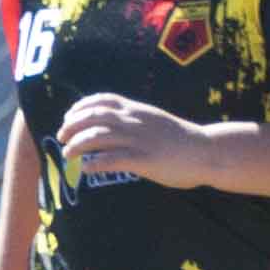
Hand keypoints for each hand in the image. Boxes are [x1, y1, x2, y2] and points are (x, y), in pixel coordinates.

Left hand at [55, 94, 216, 189]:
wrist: (208, 151)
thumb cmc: (181, 140)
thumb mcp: (155, 121)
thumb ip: (135, 120)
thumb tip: (114, 126)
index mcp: (138, 110)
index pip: (103, 100)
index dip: (81, 106)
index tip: (68, 116)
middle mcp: (135, 121)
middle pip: (94, 116)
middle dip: (72, 125)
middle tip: (61, 137)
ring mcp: (139, 140)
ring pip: (97, 136)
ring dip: (77, 144)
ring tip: (67, 153)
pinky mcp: (144, 160)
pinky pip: (111, 160)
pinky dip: (94, 164)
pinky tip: (85, 169)